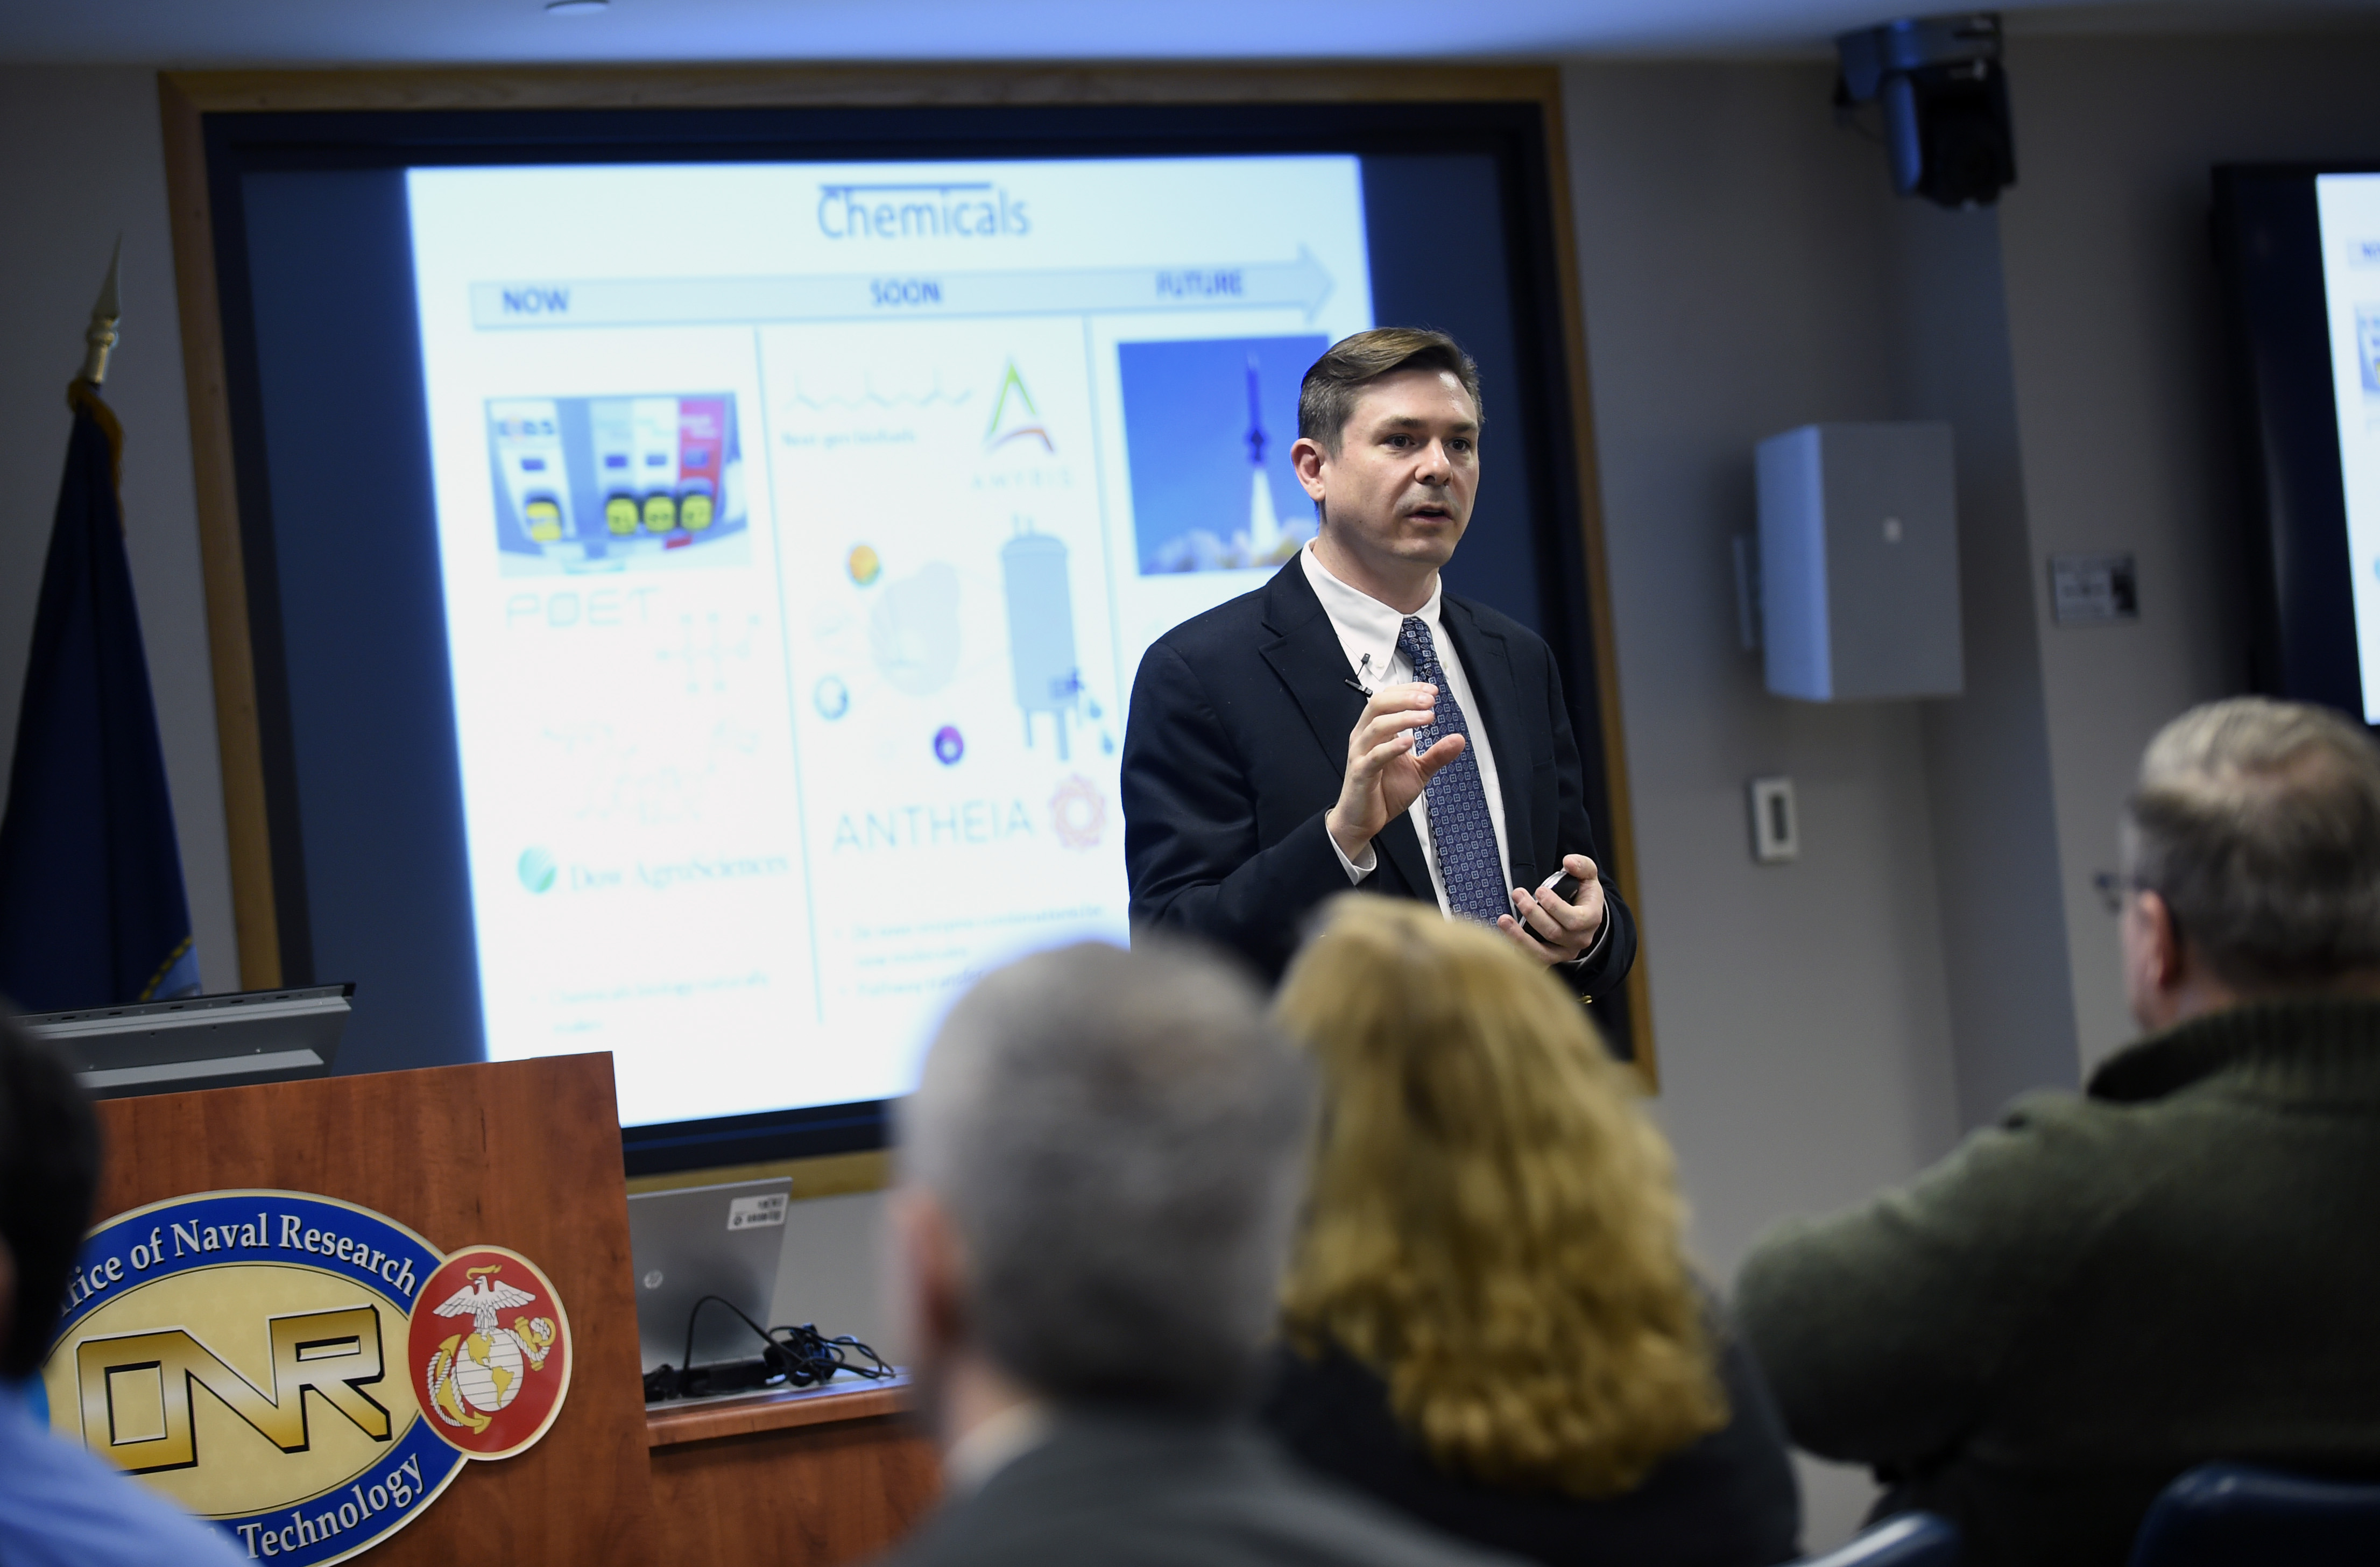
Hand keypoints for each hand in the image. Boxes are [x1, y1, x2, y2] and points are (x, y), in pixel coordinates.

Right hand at [1325, 682, 1466, 861]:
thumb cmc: (1383, 792)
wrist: (1362, 820)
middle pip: (1379, 704)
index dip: (1409, 690)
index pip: (1388, 698)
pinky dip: (1393, 747)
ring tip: (1426, 717)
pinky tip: (1410, 742)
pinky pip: (1375, 756)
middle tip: (1430, 700)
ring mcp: (1361, 754)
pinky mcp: (1361, 773)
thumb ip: (1437, 755)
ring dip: (1404, 717)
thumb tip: (1458, 739)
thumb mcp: (1418, 771)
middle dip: (1406, 698)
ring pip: (1377, 725)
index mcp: (1375, 731)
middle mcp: (1365, 738)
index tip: (1432, 691)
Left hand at [1497, 853, 1605, 965]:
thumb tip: (1568, 862)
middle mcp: (1580, 939)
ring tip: (1503, 920)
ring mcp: (1565, 952)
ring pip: (1542, 953)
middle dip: (1533, 913)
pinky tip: (1505, 936)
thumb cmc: (1583, 892)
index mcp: (1591, 919)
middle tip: (1517, 894)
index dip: (1555, 907)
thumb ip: (1582, 865)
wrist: (1584, 913)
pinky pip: (1534, 960)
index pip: (1574, 919)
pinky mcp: (1550, 958)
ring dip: (1520, 936)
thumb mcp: (1588, 875)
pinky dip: (1518, 949)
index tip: (1539, 890)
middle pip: (1554, 932)